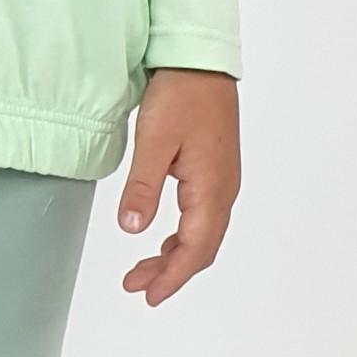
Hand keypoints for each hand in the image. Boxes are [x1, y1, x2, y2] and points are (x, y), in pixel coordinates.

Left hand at [114, 68, 238, 303]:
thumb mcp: (155, 141)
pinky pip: (202, 216)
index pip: (195, 248)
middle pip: (202, 247)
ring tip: (142, 269)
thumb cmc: (181, 95)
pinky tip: (163, 237)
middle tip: (137, 286)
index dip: (173, 277)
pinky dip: (182, 236)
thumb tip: (132, 229)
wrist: (201, 61)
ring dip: (175, 255)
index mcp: (212, 188)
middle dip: (171, 272)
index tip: (149, 295)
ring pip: (203, 233)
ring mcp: (222, 180)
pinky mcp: (215, 171)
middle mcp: (224, 190)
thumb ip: (144, 187)